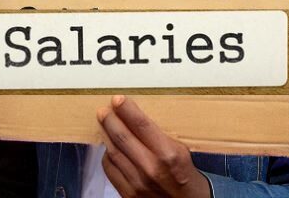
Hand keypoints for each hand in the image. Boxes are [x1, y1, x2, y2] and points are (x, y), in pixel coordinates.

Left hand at [96, 95, 212, 197]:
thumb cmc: (184, 174)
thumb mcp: (181, 150)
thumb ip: (160, 136)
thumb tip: (136, 118)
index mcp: (168, 154)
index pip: (141, 125)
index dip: (127, 110)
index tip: (118, 100)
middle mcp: (151, 168)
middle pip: (123, 138)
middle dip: (110, 121)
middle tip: (103, 110)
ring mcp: (138, 183)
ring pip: (113, 153)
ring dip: (106, 136)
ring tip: (104, 125)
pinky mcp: (128, 194)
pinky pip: (111, 170)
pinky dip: (107, 156)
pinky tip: (109, 148)